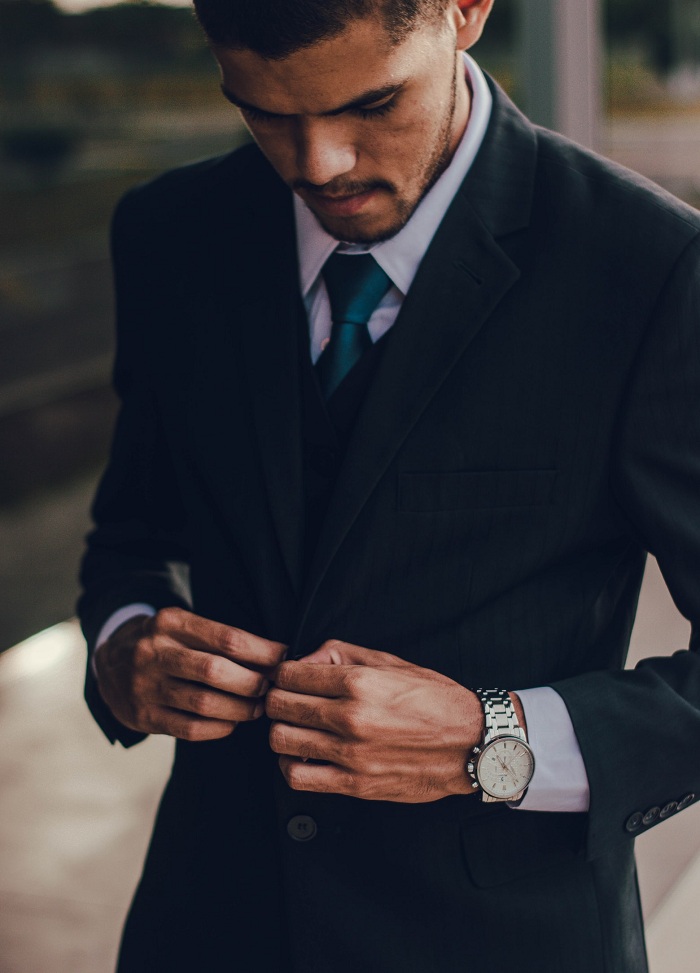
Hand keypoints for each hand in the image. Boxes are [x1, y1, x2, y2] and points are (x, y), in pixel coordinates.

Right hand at [93, 607, 286, 740]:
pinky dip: (219, 728)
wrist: (108, 660)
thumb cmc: (164, 642)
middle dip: (252, 682)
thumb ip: (219, 637)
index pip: (226, 638)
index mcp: (171, 622)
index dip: (262, 652)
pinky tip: (232, 722)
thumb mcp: (183, 625)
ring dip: (240, 709)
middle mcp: (153, 651)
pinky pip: (189, 728)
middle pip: (215, 671)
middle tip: (271, 688)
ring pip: (204, 703)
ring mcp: (144, 686)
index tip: (284, 658)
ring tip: (257, 707)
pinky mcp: (142, 716)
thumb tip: (275, 655)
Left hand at [266, 640, 483, 802]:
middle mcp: (351, 717)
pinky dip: (290, 765)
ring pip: (280, 740)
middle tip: (290, 700)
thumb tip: (305, 660)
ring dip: (282, 731)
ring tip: (296, 728)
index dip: (283, 674)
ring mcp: (351, 754)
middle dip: (277, 699)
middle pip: (278, 706)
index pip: (290, 674)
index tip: (289, 678)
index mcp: (359, 682)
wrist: (472, 744)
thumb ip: (342, 654)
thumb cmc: (435, 700)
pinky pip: (298, 777)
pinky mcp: (355, 784)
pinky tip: (303, 756)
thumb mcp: (391, 661)